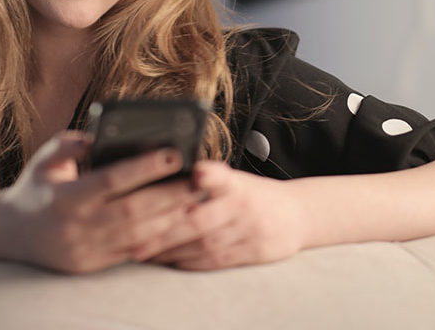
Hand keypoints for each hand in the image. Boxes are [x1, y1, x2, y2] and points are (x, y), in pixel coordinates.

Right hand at [0, 132, 203, 273]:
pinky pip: (131, 253)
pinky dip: (157, 238)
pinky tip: (176, 222)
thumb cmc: (36, 186)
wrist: (10, 234)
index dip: (145, 167)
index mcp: (65, 196)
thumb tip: (100, 136)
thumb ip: (71, 143)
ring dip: (170, 219)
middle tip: (198, 180)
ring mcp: (85, 250)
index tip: (174, 153)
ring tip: (194, 200)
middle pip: (133, 211)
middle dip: (170, 195)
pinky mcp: (92, 266)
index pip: (112, 180)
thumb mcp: (45, 158)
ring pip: (138, 236)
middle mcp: (76, 226)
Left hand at [135, 161, 305, 269]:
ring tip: (143, 251)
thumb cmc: (254, 195)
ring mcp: (250, 231)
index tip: (196, 174)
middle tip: (136, 236)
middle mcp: (243, 206)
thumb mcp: (236, 179)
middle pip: (201, 221)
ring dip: (171, 250)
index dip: (208, 177)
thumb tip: (166, 173)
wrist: (298, 214)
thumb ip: (208, 178)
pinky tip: (169, 260)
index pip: (221, 177)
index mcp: (237, 183)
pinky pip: (216, 261)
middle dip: (166, 231)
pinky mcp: (254, 251)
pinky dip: (190, 261)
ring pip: (204, 245)